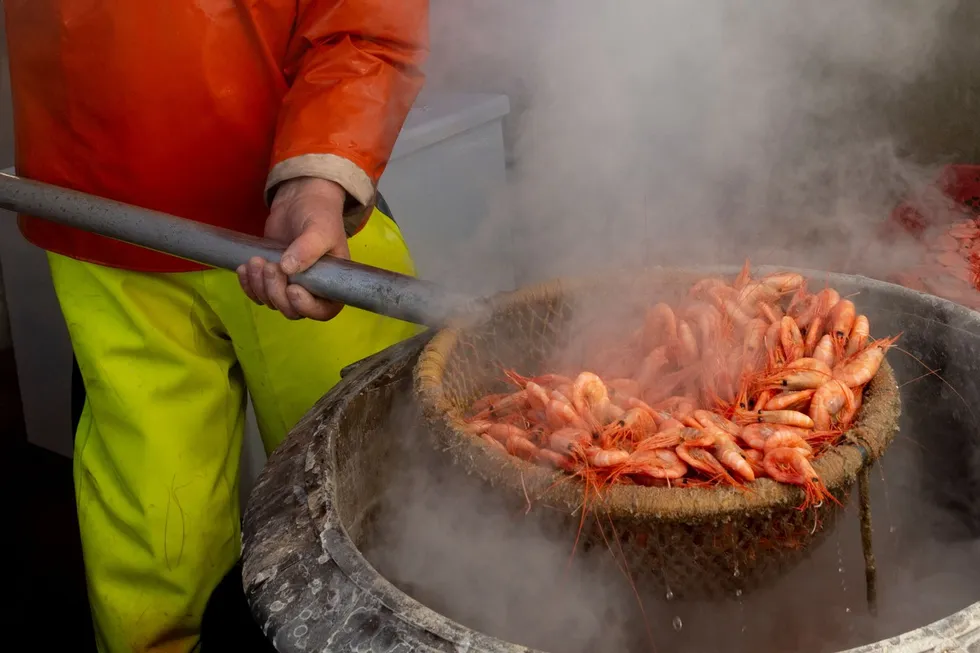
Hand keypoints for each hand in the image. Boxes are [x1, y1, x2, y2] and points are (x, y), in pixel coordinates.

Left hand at [237, 176, 349, 320]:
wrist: (300, 200)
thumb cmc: (319, 214)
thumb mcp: (320, 229)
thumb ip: (308, 248)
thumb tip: (288, 269)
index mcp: (332, 283)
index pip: (323, 311)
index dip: (306, 307)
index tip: (292, 288)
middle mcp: (313, 290)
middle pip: (292, 310)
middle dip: (276, 292)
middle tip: (269, 266)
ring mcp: (290, 285)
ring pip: (272, 302)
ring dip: (259, 286)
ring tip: (256, 260)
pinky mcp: (271, 278)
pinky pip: (257, 293)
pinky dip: (248, 285)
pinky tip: (245, 268)